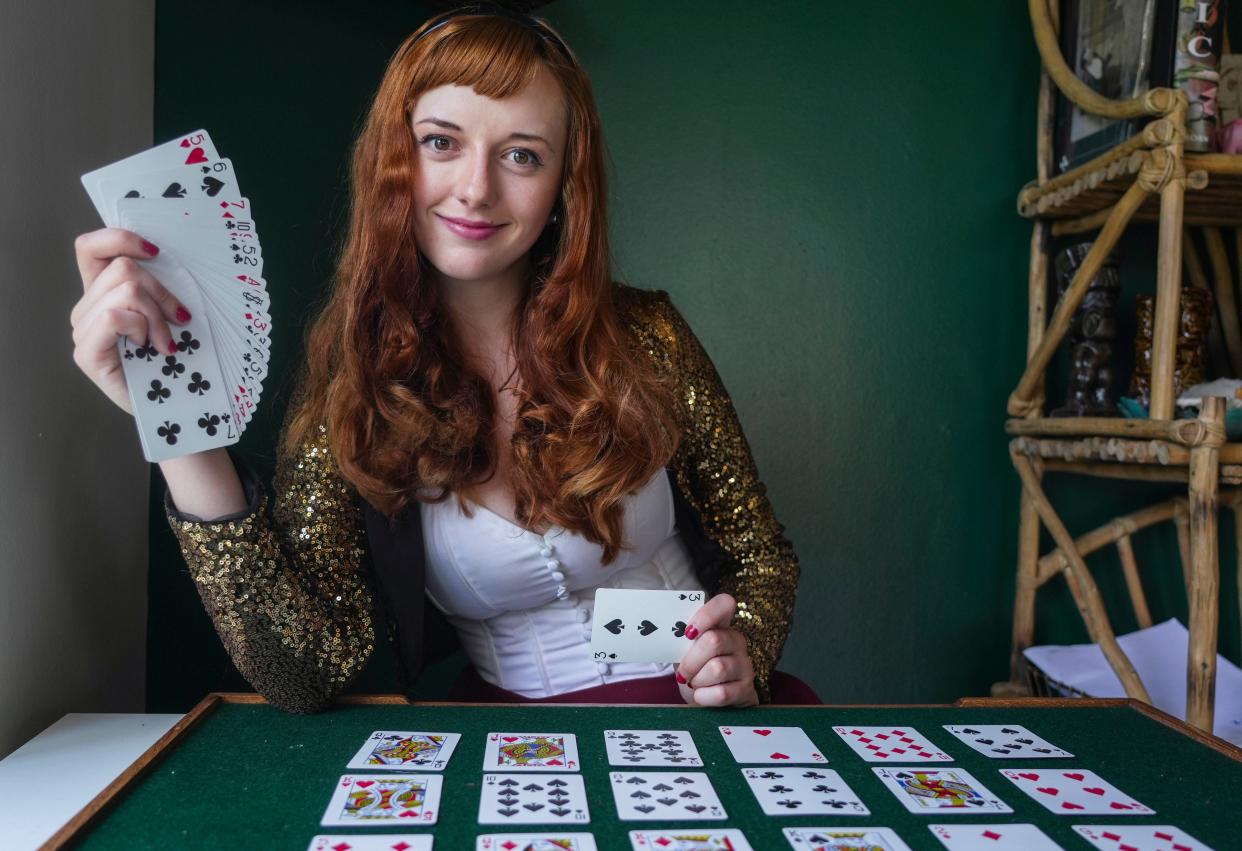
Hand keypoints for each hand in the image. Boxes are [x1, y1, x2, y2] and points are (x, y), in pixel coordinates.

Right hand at [70, 228, 190, 414]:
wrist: (178, 406)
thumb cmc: (177, 359)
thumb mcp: (170, 312)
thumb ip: (158, 284)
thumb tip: (161, 253)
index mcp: (102, 293)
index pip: (90, 246)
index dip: (121, 239)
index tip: (156, 253)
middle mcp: (86, 308)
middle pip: (122, 269)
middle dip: (161, 294)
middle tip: (178, 323)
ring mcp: (83, 330)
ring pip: (125, 291)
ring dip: (156, 316)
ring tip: (166, 343)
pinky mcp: (86, 352)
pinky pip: (114, 317)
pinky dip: (143, 328)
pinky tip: (154, 349)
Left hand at [674, 592, 758, 706]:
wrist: (708, 700)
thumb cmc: (694, 670)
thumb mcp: (685, 652)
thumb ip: (681, 641)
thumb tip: (664, 635)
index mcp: (721, 626)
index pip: (724, 604)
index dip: (706, 615)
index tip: (688, 632)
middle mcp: (736, 641)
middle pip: (713, 641)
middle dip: (691, 661)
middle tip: (683, 673)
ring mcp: (745, 664)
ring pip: (717, 668)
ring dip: (698, 680)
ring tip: (694, 684)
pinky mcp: (746, 689)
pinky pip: (722, 693)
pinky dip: (704, 697)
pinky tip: (702, 696)